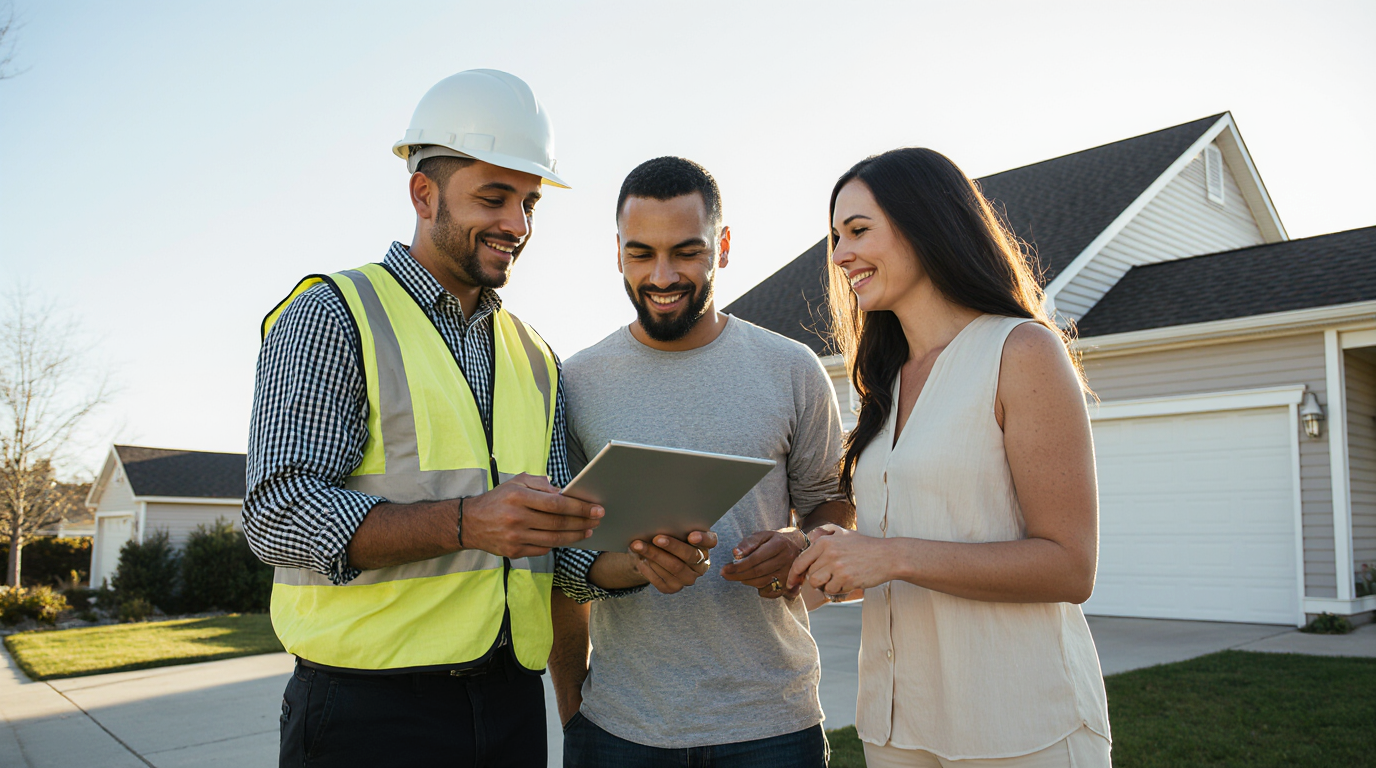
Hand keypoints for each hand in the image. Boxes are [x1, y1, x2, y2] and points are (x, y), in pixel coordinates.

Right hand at [460, 473, 602, 558]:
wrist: (470, 523)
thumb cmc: (498, 499)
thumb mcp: (516, 482)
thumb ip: (541, 484)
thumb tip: (564, 493)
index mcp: (518, 497)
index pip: (556, 504)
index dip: (579, 507)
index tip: (595, 508)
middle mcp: (516, 518)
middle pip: (558, 523)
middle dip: (582, 522)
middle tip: (598, 519)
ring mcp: (515, 537)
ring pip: (554, 538)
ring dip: (575, 535)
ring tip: (588, 530)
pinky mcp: (514, 552)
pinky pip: (543, 548)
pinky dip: (558, 543)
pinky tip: (569, 538)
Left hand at [626, 530, 718, 593]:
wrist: (655, 555)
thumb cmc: (667, 537)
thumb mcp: (674, 530)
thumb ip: (675, 527)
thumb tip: (659, 520)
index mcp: (705, 546)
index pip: (710, 541)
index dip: (702, 539)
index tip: (691, 535)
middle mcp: (701, 565)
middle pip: (689, 555)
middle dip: (671, 546)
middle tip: (655, 538)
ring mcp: (688, 579)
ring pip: (673, 567)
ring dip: (654, 556)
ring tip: (638, 546)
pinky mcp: (673, 588)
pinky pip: (661, 580)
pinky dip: (649, 569)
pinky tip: (640, 559)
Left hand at [720, 529, 808, 598]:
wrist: (798, 547)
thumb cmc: (775, 540)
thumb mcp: (763, 535)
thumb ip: (748, 542)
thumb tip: (735, 553)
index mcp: (779, 545)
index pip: (755, 558)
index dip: (738, 565)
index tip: (725, 569)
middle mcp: (786, 560)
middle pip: (757, 572)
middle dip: (738, 575)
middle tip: (725, 575)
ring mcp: (789, 574)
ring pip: (762, 582)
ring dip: (746, 581)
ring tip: (737, 576)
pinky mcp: (789, 584)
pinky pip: (770, 592)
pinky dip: (759, 589)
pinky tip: (753, 581)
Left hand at [787, 524, 890, 595]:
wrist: (887, 556)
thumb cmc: (865, 546)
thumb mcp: (844, 533)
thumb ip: (825, 534)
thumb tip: (809, 538)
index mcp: (824, 542)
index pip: (800, 561)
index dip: (793, 574)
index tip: (791, 583)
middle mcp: (828, 553)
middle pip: (810, 575)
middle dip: (818, 579)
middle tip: (832, 576)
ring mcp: (837, 566)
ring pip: (818, 584)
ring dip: (826, 585)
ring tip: (839, 579)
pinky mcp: (846, 578)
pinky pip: (832, 590)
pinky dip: (838, 589)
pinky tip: (849, 581)